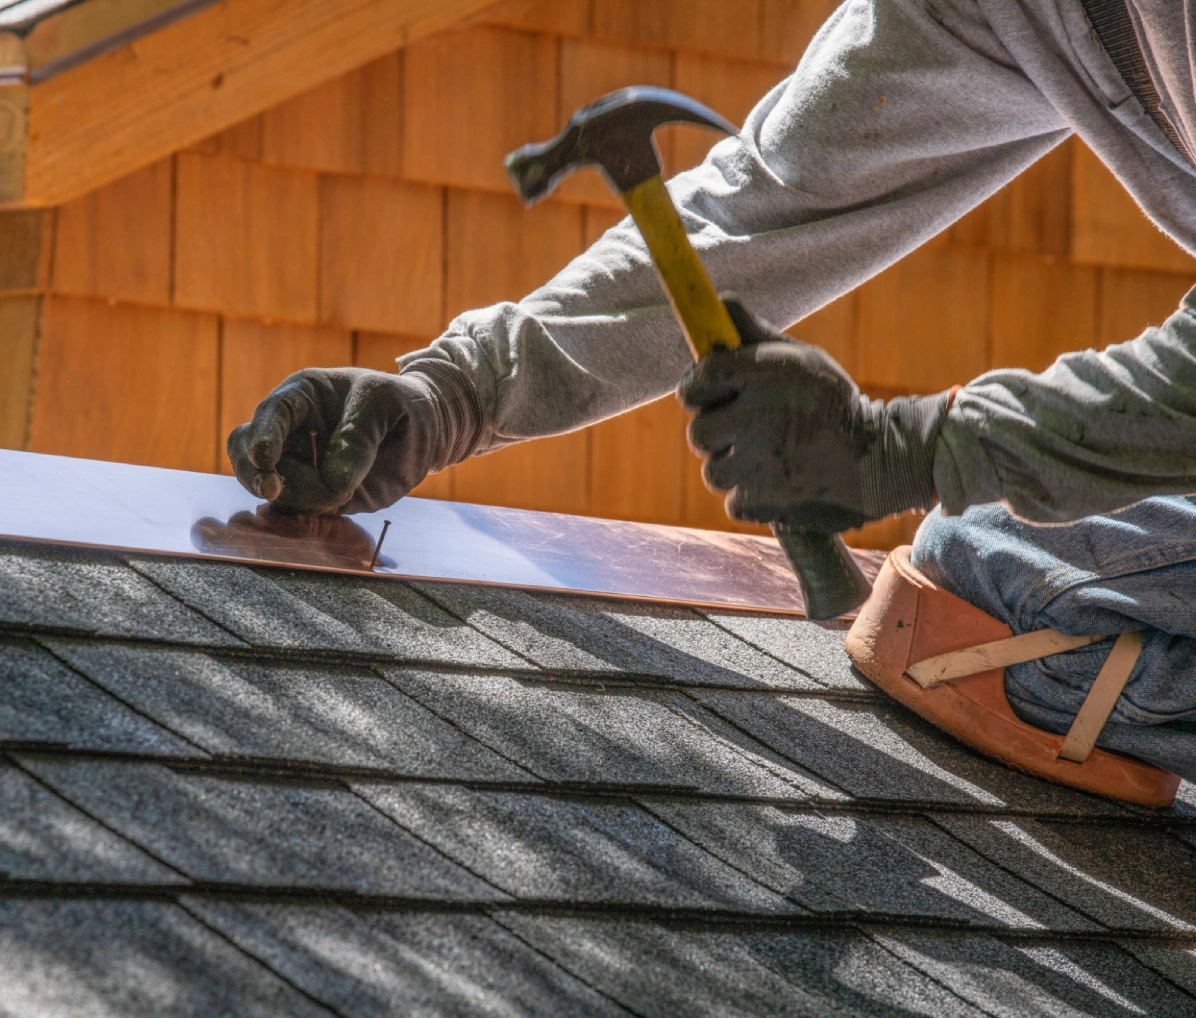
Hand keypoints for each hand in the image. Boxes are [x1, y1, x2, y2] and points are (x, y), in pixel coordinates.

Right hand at [227, 362, 481, 515]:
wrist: (424, 431)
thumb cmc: (401, 404)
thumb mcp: (387, 404)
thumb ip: (360, 436)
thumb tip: (333, 480)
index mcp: (302, 396)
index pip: (271, 414)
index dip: (262, 435)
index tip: (264, 458)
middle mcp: (291, 432)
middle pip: (248, 453)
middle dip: (255, 473)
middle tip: (274, 490)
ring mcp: (299, 466)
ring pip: (271, 489)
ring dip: (299, 498)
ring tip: (345, 493)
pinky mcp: (314, 496)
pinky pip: (294, 512)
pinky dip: (304, 516)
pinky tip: (330, 508)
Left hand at [677, 299, 952, 532]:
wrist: (881, 460)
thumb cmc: (833, 404)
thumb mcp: (802, 360)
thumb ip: (755, 336)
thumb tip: (720, 302)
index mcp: (765, 374)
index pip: (700, 378)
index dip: (697, 388)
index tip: (706, 394)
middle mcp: (757, 416)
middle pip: (699, 432)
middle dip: (715, 433)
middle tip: (745, 431)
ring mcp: (758, 462)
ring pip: (713, 470)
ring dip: (734, 467)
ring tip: (770, 458)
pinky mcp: (763, 499)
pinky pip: (733, 501)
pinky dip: (751, 497)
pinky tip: (778, 482)